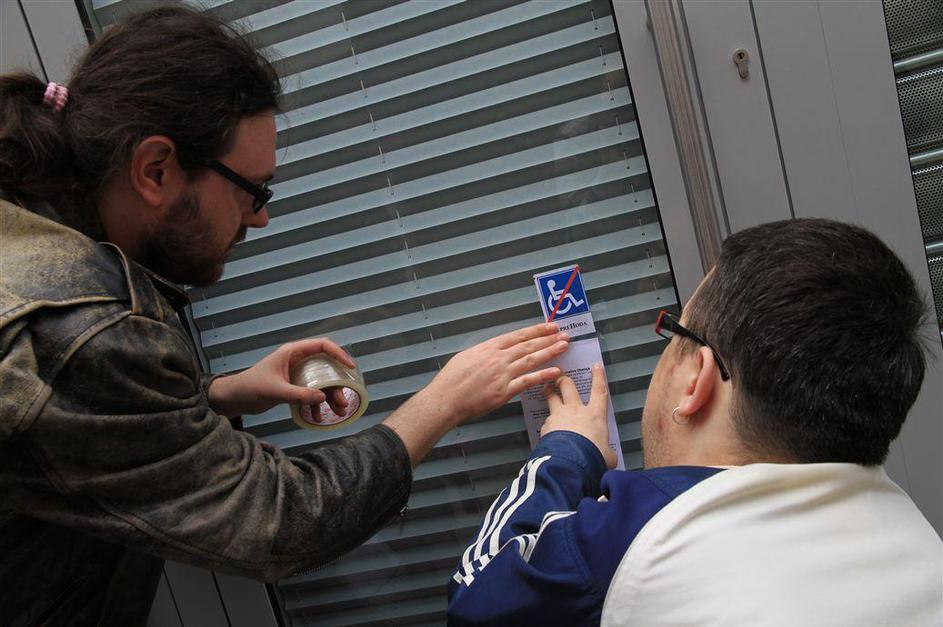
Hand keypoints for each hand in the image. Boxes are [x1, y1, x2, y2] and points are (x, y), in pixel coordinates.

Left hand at [207, 338, 354, 417]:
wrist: (234, 399)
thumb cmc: (251, 387)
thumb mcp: (276, 391)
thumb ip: (299, 394)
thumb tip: (323, 397)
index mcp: (293, 352)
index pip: (322, 346)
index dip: (339, 354)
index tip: (350, 368)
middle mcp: (297, 361)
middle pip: (325, 368)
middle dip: (336, 385)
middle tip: (342, 402)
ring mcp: (296, 374)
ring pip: (319, 383)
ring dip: (329, 397)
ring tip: (337, 413)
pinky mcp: (292, 387)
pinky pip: (310, 393)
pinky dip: (315, 404)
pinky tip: (317, 417)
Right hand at [425, 322, 569, 423]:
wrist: (445, 399)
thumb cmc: (451, 380)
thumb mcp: (466, 356)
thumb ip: (484, 352)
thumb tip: (494, 350)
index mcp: (488, 347)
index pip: (518, 335)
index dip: (536, 330)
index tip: (549, 326)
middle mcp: (498, 358)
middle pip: (528, 345)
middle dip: (548, 338)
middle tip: (563, 333)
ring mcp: (502, 374)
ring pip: (531, 359)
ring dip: (550, 352)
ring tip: (564, 346)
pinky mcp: (504, 391)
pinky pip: (528, 381)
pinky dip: (543, 375)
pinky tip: (555, 371)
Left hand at [540, 364, 616, 468]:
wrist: (570, 463)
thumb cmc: (591, 457)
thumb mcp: (608, 456)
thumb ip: (607, 452)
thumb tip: (608, 457)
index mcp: (595, 415)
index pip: (599, 391)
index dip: (598, 377)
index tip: (596, 366)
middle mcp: (576, 411)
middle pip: (568, 386)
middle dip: (564, 379)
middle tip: (561, 376)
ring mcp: (558, 417)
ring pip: (551, 397)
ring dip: (548, 392)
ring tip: (546, 388)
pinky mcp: (546, 426)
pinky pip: (545, 421)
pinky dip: (545, 423)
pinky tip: (546, 430)